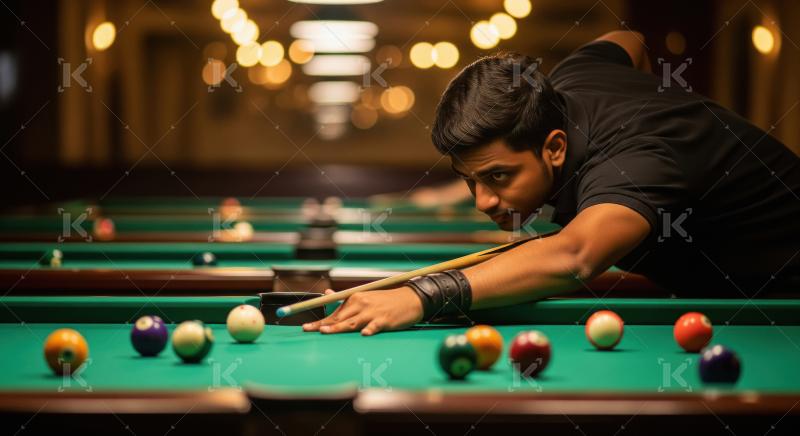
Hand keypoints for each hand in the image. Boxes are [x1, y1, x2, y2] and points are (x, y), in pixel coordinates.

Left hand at [302, 287, 422, 335]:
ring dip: (338, 327)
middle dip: (323, 326)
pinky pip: (374, 325)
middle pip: (339, 318)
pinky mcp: (385, 320)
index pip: (333, 313)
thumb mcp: (365, 296)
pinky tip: (364, 334)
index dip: (319, 321)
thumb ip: (345, 299)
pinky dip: (369, 329)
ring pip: (352, 323)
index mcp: (354, 298)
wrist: (410, 299)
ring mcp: (372, 313)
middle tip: (308, 331)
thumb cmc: (386, 300)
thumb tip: (327, 293)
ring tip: (326, 332)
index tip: (305, 328)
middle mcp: (361, 304)